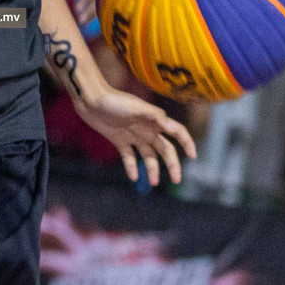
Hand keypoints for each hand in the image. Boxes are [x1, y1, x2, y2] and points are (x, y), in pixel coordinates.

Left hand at [74, 86, 196, 186]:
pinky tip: (134, 177)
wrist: (91, 100)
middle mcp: (147, 129)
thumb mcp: (136, 107)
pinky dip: (132, 167)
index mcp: (155, 120)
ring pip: (148, 156)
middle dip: (172, 164)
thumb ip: (155, 116)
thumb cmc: (115, 101)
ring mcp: (134, 136)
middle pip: (165, 149)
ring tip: (153, 183)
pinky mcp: (120, 141)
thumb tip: (172, 127)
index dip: (186, 142)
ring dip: (152, 169)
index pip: (176, 131)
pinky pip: (129, 157)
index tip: (193, 156)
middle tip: (177, 180)